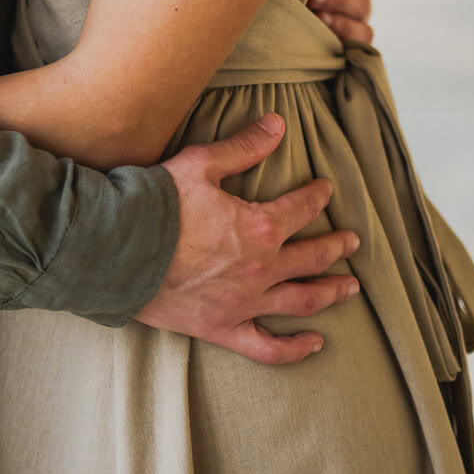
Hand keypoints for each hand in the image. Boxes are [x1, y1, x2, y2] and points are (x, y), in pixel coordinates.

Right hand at [136, 113, 359, 363]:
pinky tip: (315, 343)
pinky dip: (295, 349)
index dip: (317, 196)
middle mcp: (262, 269)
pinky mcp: (224, 329)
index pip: (301, 208)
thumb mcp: (203, 162)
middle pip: (312, 257)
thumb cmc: (159, 202)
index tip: (326, 189)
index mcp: (260, 226)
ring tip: (350, 288)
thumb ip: (245, 146)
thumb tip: (278, 124)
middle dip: (336, 246)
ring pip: (303, 301)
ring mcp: (245, 303)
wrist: (120, 249)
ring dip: (331, 292)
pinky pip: (269, 348)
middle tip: (353, 241)